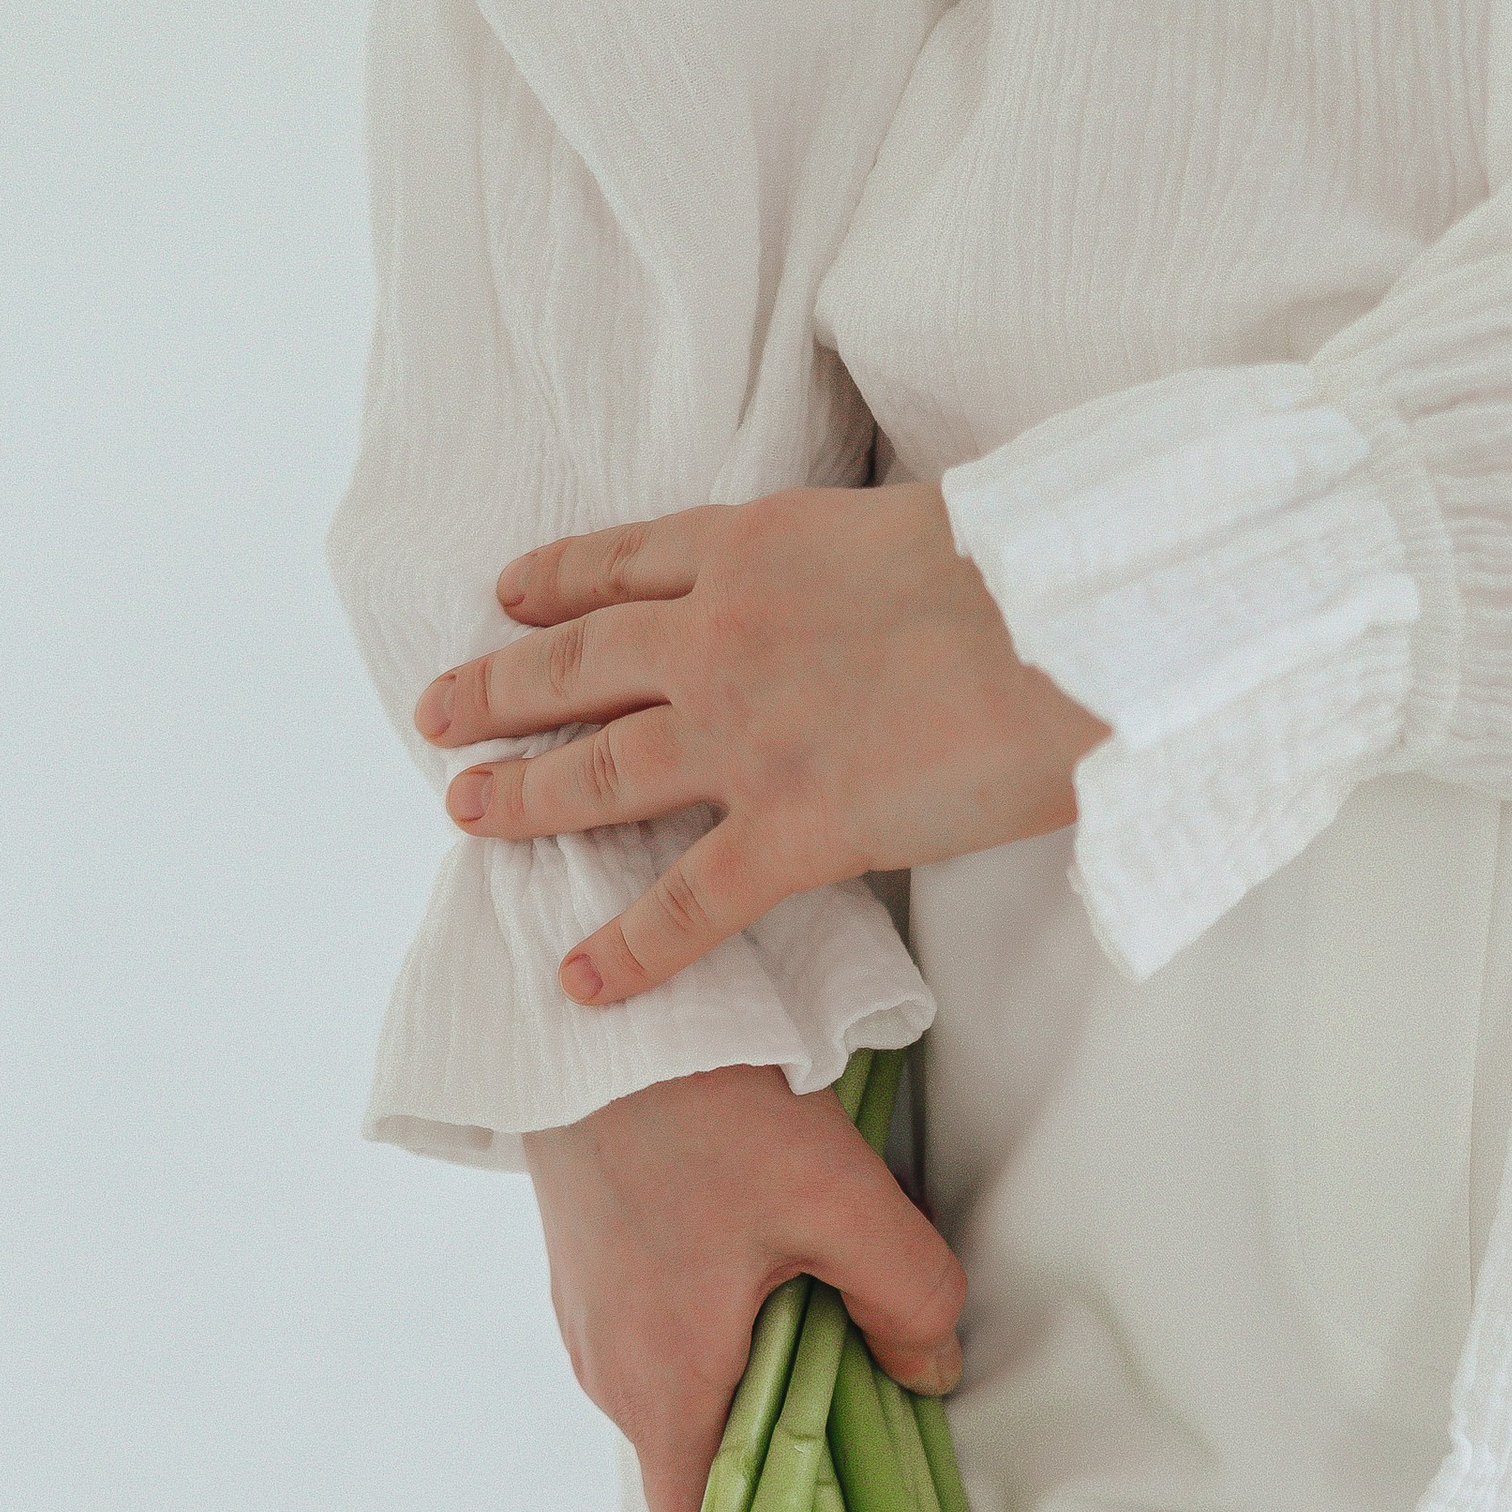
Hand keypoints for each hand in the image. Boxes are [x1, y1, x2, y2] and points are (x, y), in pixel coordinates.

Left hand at [415, 483, 1102, 1003]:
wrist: (1073, 626)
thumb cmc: (1037, 571)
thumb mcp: (923, 530)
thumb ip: (868, 573)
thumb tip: (891, 605)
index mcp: (754, 547)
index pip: (624, 563)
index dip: (553, 582)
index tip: (505, 597)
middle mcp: (719, 636)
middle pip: (576, 665)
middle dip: (498, 690)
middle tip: (438, 718)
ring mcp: (743, 737)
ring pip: (599, 772)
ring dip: (525, 797)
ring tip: (466, 813)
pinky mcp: (791, 831)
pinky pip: (685, 903)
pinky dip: (626, 949)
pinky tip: (579, 981)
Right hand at [525, 1063, 965, 1511]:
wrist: (591, 1012)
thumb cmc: (705, 1109)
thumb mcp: (839, 1201)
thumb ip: (909, 1298)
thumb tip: (933, 1370)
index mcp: (663, 1388)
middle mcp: (610, 1376)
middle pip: (701, 1475)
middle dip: (785, 1481)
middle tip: (871, 1458)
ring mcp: (590, 1325)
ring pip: (684, 1408)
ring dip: (756, 1406)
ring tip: (838, 1371)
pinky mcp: (592, 1276)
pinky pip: (663, 1351)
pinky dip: (722, 1354)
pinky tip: (779, 1303)